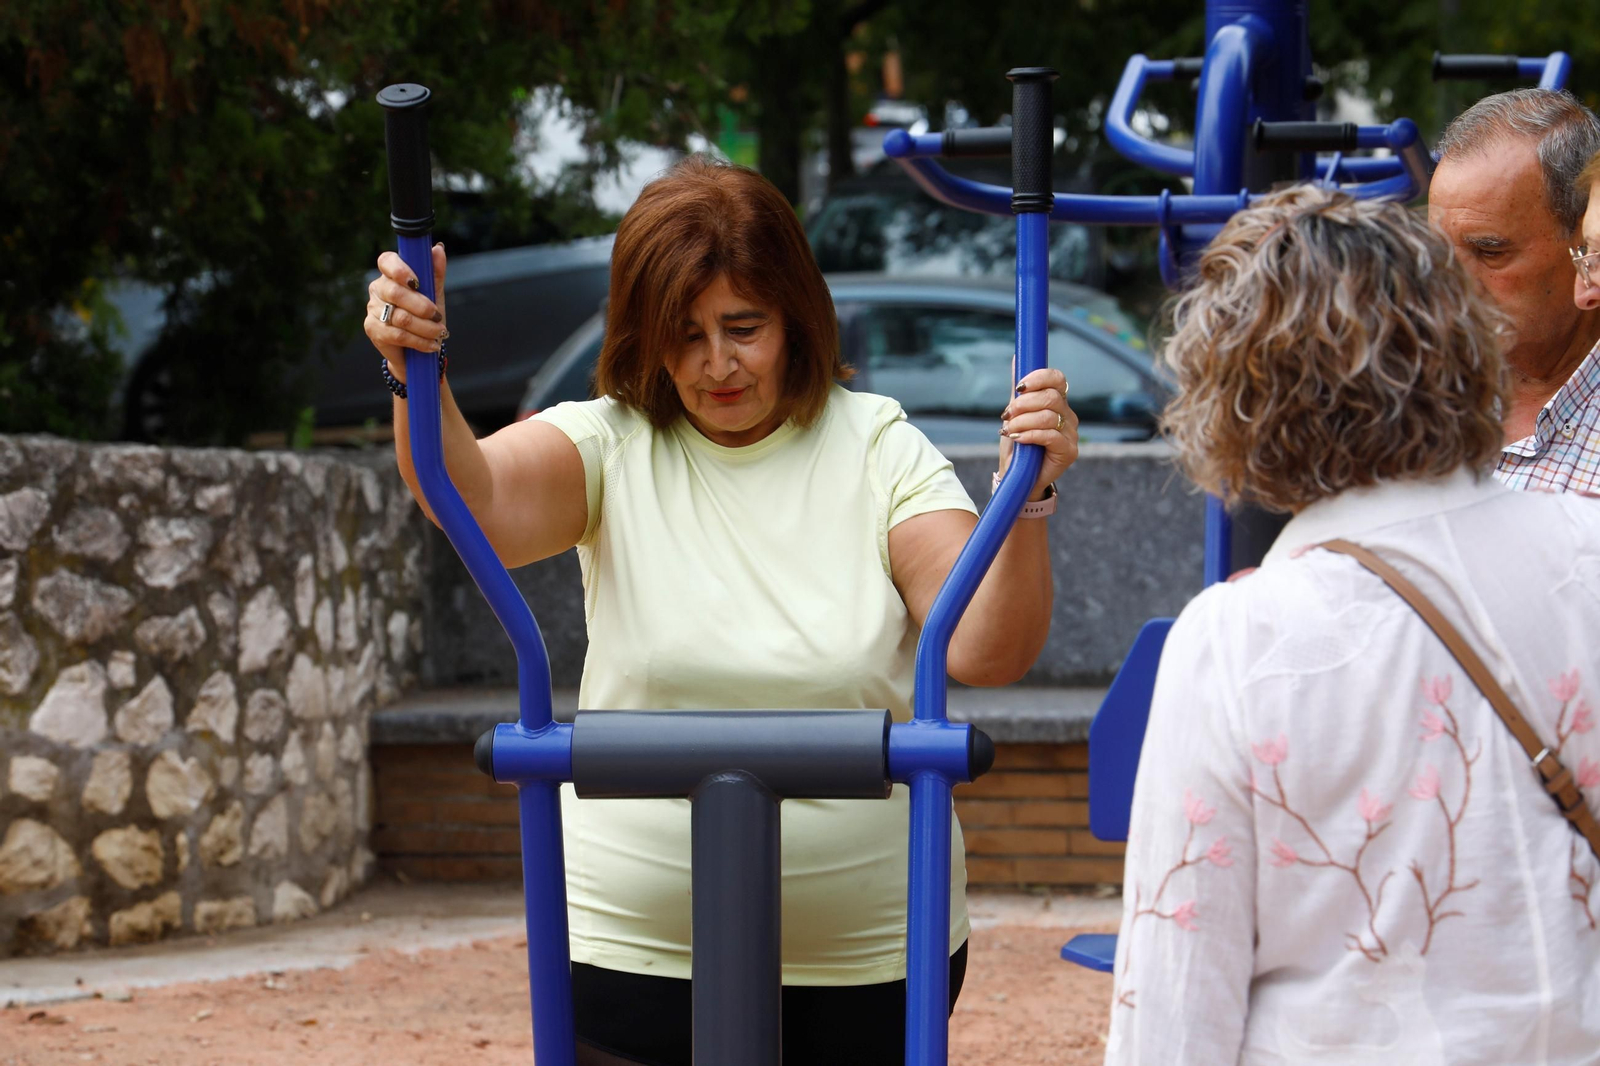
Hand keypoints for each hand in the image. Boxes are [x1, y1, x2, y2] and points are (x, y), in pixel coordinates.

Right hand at [364, 243, 448, 381]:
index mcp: (390, 274)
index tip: (418, 282)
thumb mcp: (434, 294)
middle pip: (396, 293)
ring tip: (440, 333)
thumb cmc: (424, 317)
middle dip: (421, 306)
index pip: (387, 261)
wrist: (417, 350)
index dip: (401, 270)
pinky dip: (419, 341)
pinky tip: (431, 345)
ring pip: (400, 317)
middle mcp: (378, 289)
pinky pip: (398, 335)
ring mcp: (373, 309)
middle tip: (437, 316)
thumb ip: (435, 272)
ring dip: (425, 327)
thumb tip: (438, 249)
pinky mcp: (372, 329)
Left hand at [998, 367, 1078, 499]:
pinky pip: (1050, 436)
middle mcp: (1068, 416)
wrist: (1018, 477)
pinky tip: (1017, 439)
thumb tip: (1017, 358)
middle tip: (1007, 415)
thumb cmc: (1018, 445)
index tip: (1018, 387)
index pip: (1057, 378)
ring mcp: (1071, 434)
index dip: (1038, 378)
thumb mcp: (1015, 414)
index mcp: (1058, 402)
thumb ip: (1018, 389)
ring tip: (1009, 430)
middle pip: (1050, 397)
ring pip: (1048, 416)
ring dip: (1023, 422)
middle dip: (1023, 404)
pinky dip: (1029, 435)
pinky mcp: (1069, 452)